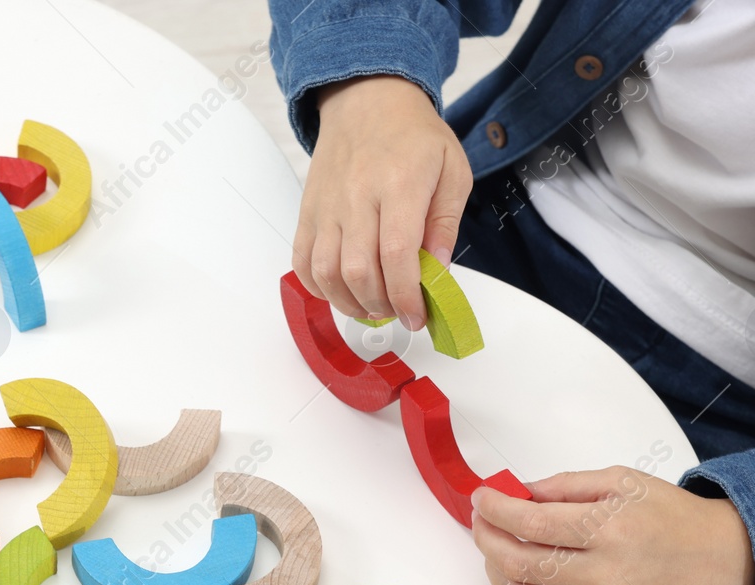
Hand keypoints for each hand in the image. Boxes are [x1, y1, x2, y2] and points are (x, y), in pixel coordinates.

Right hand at [293, 75, 472, 328]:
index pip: (397, 253)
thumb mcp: (452, 171)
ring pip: (327, 272)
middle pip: (358, 270)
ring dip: (350, 303)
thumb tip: (436, 271)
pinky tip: (342, 290)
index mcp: (399, 184)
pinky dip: (319, 288)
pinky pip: (302, 262)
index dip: (406, 294)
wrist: (367, 100)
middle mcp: (357, 196)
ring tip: (372, 305)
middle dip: (381, 305)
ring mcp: (327, 206)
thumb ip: (445, 223)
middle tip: (398, 310)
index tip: (417, 315)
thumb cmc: (412, 136)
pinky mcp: (308, 213)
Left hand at [470, 467, 754, 584]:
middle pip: (518, 561)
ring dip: (496, 570)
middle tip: (481, 520)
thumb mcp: (624, 482)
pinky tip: (516, 579)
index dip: (496, 509)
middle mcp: (599, 573)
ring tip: (495, 547)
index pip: (530, 522)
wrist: (720, 562)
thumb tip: (520, 491)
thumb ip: (566, 485)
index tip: (481, 497)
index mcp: (607, 529)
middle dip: (487, 538)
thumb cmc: (672, 517)